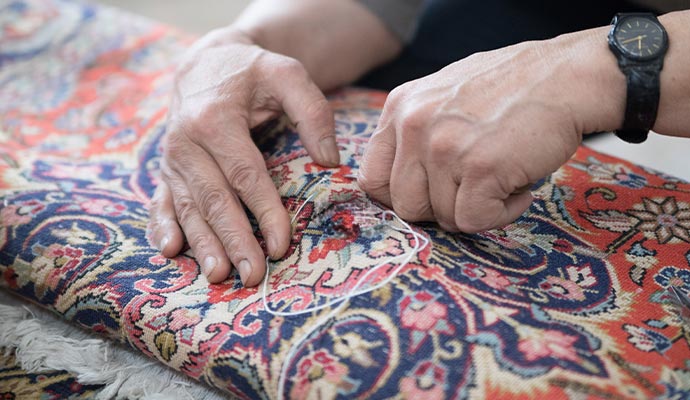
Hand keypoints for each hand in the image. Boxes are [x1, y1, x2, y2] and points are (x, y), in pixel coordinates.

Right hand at [147, 28, 338, 285]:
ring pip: (188, 207)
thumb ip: (313, 112)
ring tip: (218, 275)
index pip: (245, 175)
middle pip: (214, 198)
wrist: (205, 64)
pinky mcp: (166, 170)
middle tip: (253, 275)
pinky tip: (169, 250)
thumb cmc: (252, 72)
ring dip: (203, 244)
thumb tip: (329, 161)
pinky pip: (162, 201)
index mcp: (215, 119)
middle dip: (235, 240)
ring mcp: (171, 158)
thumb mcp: (287, 74)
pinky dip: (163, 226)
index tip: (283, 245)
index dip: (265, 212)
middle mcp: (185, 142)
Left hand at [358, 29, 624, 232]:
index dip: (402, 198)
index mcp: (399, 108)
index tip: (432, 195)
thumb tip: (399, 189)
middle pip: (405, 207)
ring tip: (503, 175)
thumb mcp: (444, 97)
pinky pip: (474, 221)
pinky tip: (519, 186)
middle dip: (441, 208)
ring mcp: (444, 146)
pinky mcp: (479, 168)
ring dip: (477, 208)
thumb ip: (414, 135)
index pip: (372, 179)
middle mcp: (413, 124)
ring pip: (442, 218)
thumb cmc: (512, 90)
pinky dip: (502, 214)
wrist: (568, 76)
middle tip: (475, 188)